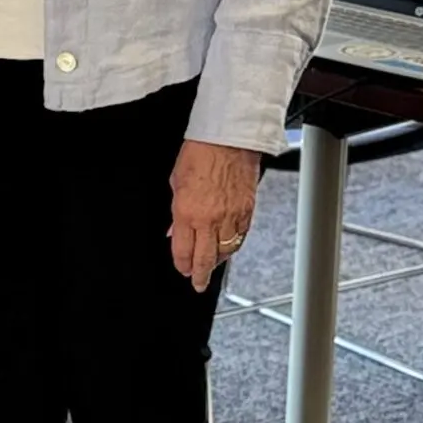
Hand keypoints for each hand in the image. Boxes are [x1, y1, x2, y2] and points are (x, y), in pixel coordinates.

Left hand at [169, 139, 259, 293]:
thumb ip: (176, 212)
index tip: (182, 269)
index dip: (181, 264)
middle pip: (205, 258)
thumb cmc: (199, 154)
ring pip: (225, 251)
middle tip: (197, 283)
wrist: (227, 139)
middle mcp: (209, 219)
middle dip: (200, 275)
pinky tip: (229, 249)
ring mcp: (230, 217)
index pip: (183, 251)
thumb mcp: (175, 183)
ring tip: (211, 267)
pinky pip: (241, 237)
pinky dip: (234, 246)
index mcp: (186, 212)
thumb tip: (175, 230)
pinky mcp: (247, 210)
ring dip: (217, 261)